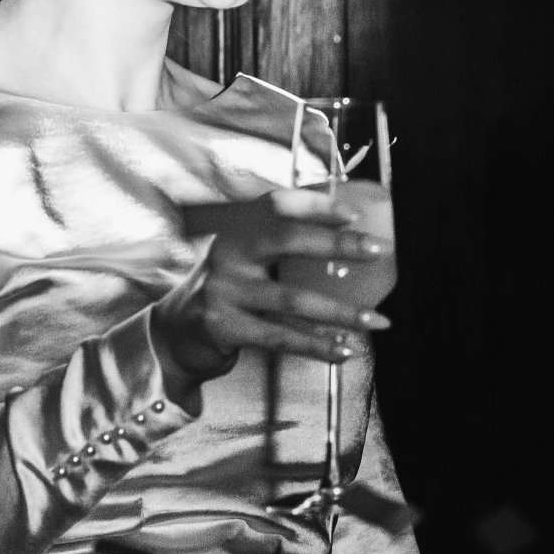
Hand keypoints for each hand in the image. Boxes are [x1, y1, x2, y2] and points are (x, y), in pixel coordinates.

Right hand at [151, 188, 393, 386]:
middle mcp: (228, 253)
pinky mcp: (224, 327)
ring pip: (292, 299)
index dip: (316, 203)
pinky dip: (316, 345)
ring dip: (340, 312)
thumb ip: (282, 249)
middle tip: (378, 251)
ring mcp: (224, 290)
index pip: (276, 204)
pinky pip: (280, 337)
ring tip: (374, 321)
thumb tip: (350, 242)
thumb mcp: (244, 260)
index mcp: (237, 230)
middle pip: (287, 239)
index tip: (354, 213)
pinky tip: (343, 350)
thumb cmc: (227, 292)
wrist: (175, 335)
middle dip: (338, 244)